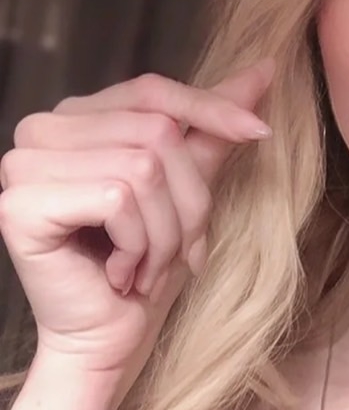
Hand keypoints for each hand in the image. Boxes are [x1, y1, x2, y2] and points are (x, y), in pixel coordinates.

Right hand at [0, 58, 275, 397]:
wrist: (108, 340)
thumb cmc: (147, 267)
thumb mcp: (188, 190)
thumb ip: (213, 129)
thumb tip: (263, 69)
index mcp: (77, 117)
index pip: (153, 90)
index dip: (211, 109)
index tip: (261, 133)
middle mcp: (41, 130)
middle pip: (156, 133)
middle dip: (188, 202)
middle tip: (178, 252)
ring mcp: (22, 164)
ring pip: (143, 169)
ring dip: (165, 233)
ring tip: (147, 267)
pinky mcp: (20, 204)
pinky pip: (117, 199)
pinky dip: (138, 245)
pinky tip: (119, 272)